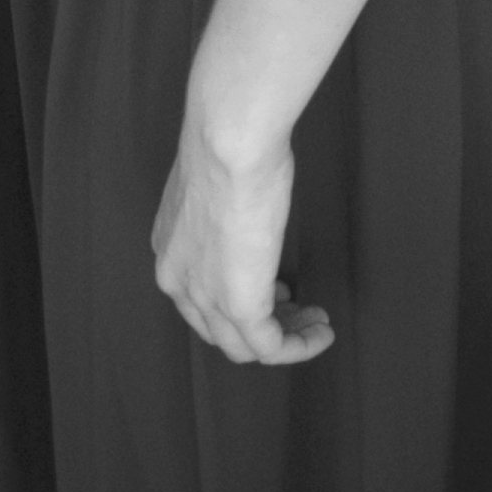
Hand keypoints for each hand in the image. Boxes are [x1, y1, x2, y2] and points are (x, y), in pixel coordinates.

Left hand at [151, 106, 333, 367]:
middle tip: (296, 308)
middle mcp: (178, 282)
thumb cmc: (228, 144)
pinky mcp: (240, 307)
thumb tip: (246, 203)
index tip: (273, 289)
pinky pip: (270, 348)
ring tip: (315, 321)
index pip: (199, 296)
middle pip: (218, 328)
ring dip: (284, 338)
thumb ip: (222, 206)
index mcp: (170, 249)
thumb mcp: (216, 182)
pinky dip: (298, 347)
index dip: (236, 300)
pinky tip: (322, 333)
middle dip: (260, 322)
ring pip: (243, 346)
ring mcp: (206, 298)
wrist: (229, 143)